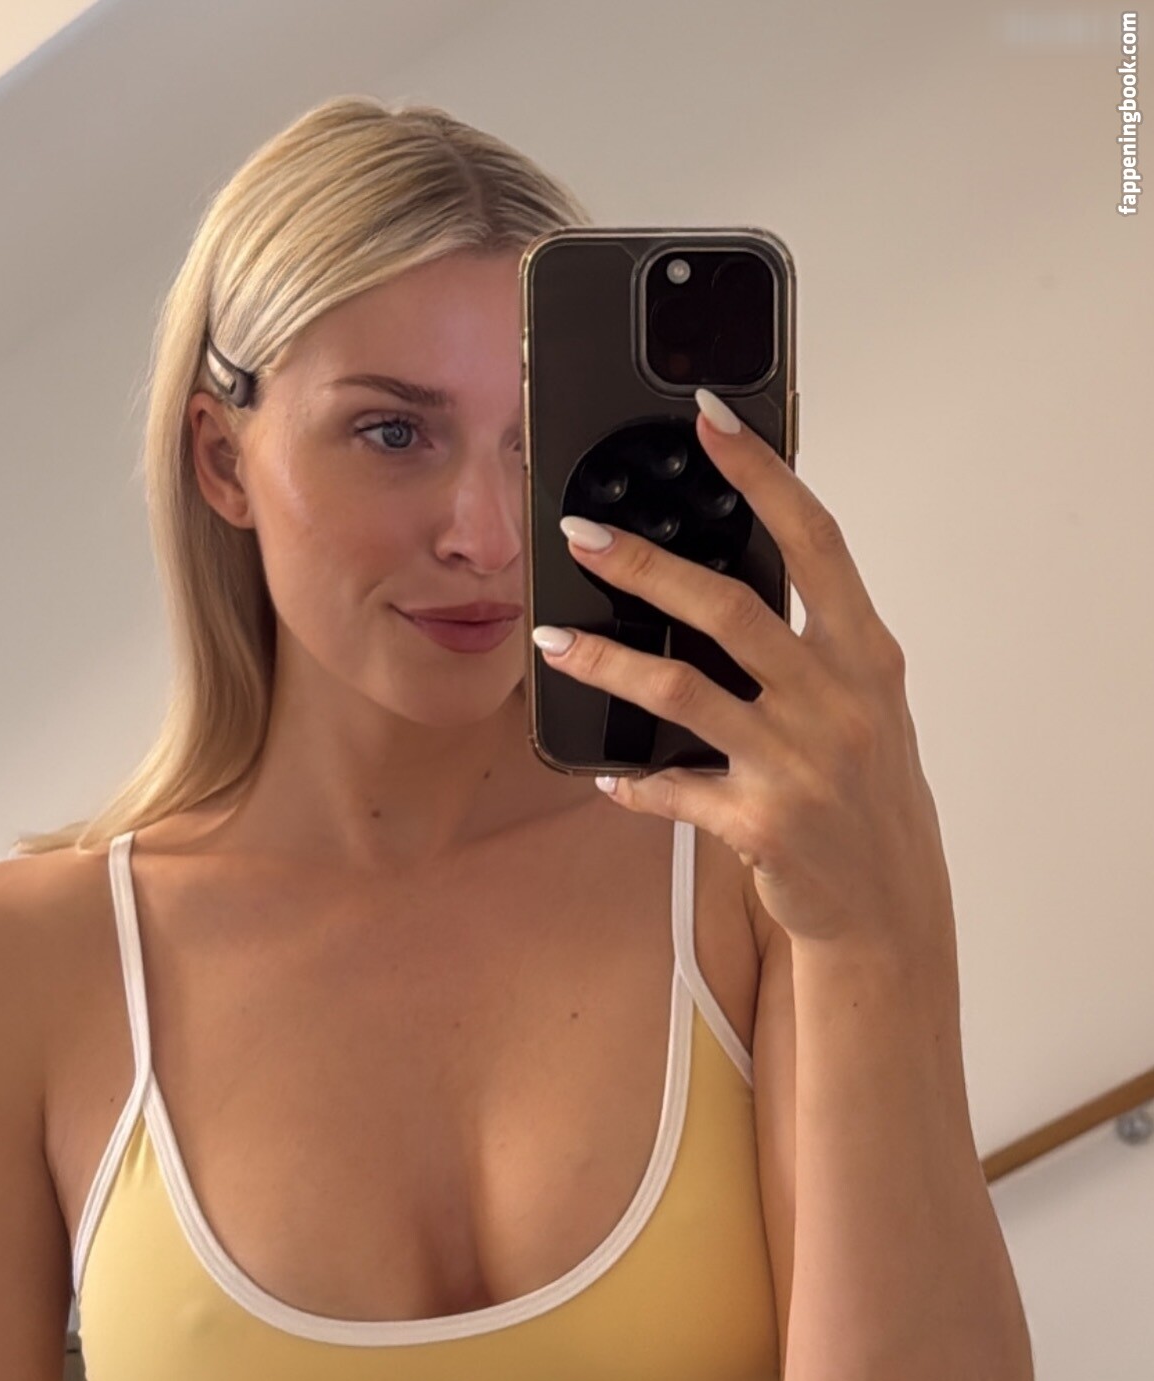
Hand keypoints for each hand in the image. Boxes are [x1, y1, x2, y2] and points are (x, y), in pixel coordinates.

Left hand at [531, 390, 954, 953]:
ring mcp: (799, 764)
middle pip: (729, 609)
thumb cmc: (868, 791)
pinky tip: (604, 771)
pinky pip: (674, 788)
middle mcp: (838, 701)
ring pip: (681, 693)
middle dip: (646, 565)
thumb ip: (811, 643)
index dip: (762, 474)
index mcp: (865, 655)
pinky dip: (632, 780)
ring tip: (550, 640)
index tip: (709, 420)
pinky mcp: (760, 824)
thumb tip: (726, 584)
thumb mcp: (863, 702)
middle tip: (581, 535)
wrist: (887, 902)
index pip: (815, 541)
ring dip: (605, 662)